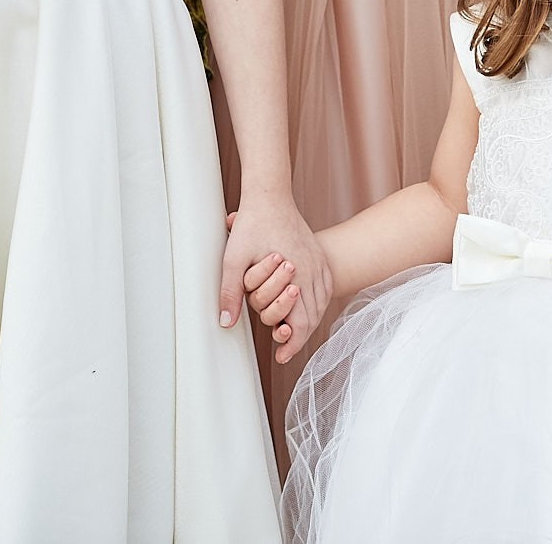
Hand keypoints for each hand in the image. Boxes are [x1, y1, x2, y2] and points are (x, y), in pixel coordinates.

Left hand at [220, 195, 331, 362]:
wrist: (270, 196)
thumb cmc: (252, 225)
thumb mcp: (234, 259)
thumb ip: (230, 292)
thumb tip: (226, 323)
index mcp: (295, 274)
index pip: (301, 322)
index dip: (292, 344)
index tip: (281, 356)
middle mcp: (313, 270)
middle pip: (314, 316)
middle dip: (300, 335)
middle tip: (283, 347)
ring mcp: (319, 262)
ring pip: (321, 303)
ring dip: (309, 320)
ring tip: (292, 330)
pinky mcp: (319, 255)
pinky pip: (325, 287)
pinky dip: (317, 302)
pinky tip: (306, 306)